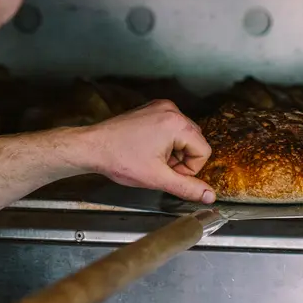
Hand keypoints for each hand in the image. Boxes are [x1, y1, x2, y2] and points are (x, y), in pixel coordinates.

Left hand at [77, 100, 215, 203]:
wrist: (92, 147)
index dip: (190, 168)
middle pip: (195, 141)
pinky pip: (170, 127)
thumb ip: (187, 187)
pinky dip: (165, 141)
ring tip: (151, 158)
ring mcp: (160, 107)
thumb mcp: (157, 178)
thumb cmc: (120, 160)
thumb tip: (209, 196)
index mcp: (176, 123)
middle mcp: (171, 110)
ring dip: (173, 151)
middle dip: (182, 159)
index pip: (203, 150)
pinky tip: (147, 149)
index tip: (169, 172)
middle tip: (160, 167)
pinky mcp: (151, 109)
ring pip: (183, 135)